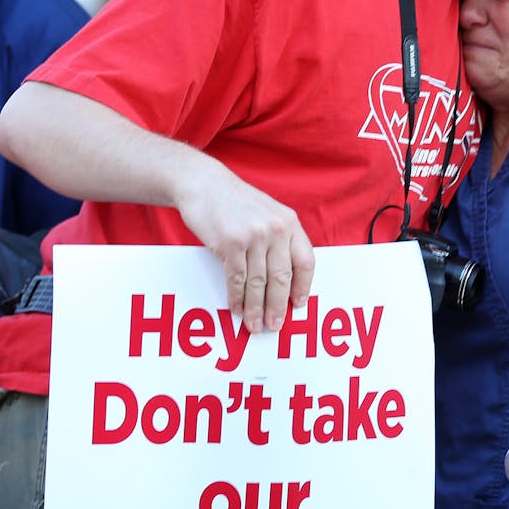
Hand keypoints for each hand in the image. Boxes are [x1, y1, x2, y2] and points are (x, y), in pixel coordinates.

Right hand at [175, 168, 314, 332]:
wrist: (203, 183)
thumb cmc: (234, 201)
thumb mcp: (267, 212)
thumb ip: (279, 238)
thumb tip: (283, 278)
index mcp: (288, 222)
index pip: (306, 261)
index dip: (303, 286)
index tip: (298, 305)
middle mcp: (275, 229)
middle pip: (282, 278)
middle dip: (278, 306)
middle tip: (275, 325)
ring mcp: (253, 236)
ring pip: (258, 283)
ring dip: (256, 308)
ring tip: (255, 325)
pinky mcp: (230, 244)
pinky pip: (236, 279)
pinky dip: (237, 298)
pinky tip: (236, 308)